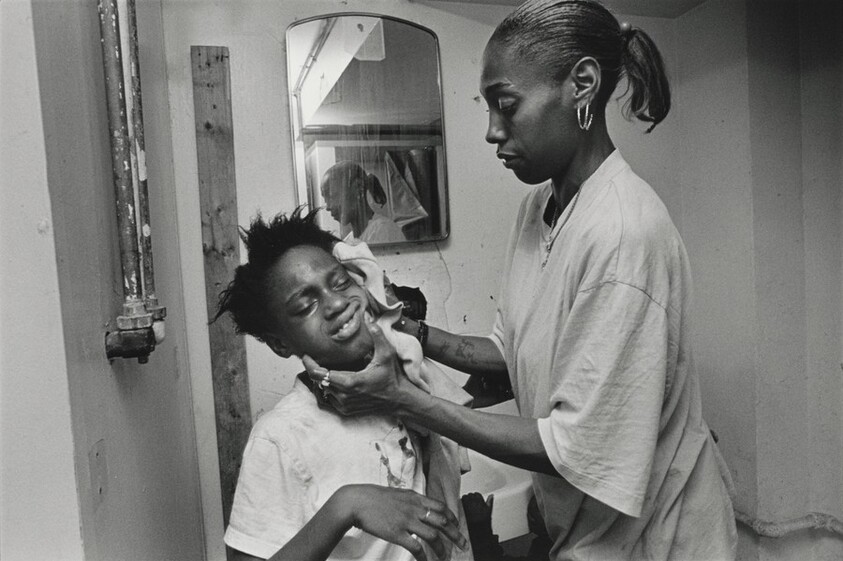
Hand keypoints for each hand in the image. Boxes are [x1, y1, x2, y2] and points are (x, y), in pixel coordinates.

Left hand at [303, 322, 417, 415]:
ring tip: (326, 368)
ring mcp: (344, 405)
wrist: (398, 399)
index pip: (319, 374)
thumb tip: (370, 322)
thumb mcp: (387, 354)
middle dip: (315, 370)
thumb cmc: (392, 377)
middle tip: (314, 359)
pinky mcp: (345, 410)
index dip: (309, 364)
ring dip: (322, 380)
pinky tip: (335, 380)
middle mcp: (344, 395)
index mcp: (349, 382)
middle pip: (318, 381)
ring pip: (323, 390)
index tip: (306, 355)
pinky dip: (328, 390)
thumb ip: (378, 337)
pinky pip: (329, 399)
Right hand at [336, 484, 468, 560]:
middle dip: (456, 535)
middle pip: (443, 522)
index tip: (457, 526)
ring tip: (446, 557)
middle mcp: (414, 508)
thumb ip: (411, 500)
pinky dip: (424, 556)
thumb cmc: (374, 498)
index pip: (441, 506)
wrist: (356, 502)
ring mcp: (406, 520)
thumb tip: (420, 506)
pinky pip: (416, 547)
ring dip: (442, 548)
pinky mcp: (397, 533)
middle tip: (464, 545)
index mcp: (415, 498)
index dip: (452, 517)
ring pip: (433, 536)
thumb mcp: (397, 494)